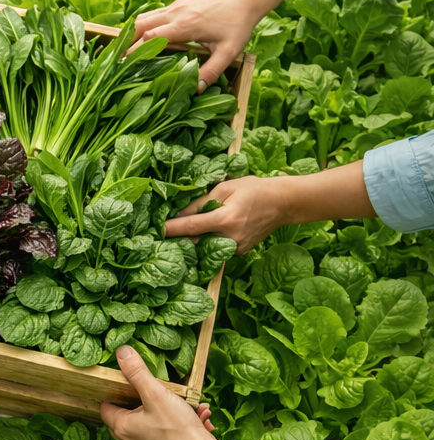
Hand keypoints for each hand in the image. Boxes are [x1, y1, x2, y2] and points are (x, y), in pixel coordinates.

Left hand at [100, 346, 219, 439]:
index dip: (114, 392)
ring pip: (146, 425)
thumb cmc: (177, 429)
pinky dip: (172, 425)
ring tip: (184, 405)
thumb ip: (137, 373)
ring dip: (164, 412)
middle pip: (125, 415)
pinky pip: (159, 436)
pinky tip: (193, 418)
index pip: (105, 406)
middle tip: (158, 392)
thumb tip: (121, 352)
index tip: (127, 383)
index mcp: (122, 427)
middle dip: (143, 401)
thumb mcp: (156, 394)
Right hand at [131, 0, 259, 90]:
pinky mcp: (178, 4)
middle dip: (127, 41)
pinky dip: (143, 25)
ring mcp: (175, 6)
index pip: (150, 37)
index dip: (135, 50)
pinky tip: (142, 38)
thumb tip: (196, 90)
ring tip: (125, 50)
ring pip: (144, 17)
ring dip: (133, 32)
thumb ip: (211, 72)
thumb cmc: (237, 25)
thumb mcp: (228, 52)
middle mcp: (175, 13)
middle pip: (140, 24)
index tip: (124, 64)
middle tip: (118, 59)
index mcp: (185, 25)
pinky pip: (153, 14)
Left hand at [165, 177, 288, 254]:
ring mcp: (236, 248)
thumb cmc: (253, 189)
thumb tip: (178, 213)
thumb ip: (200, 202)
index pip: (191, 227)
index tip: (157, 231)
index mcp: (225, 219)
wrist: (282, 203)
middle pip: (195, 242)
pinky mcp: (240, 252)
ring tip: (180, 234)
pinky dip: (209, 242)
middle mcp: (231, 238)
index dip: (172, 229)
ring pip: (206, 247)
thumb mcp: (224, 188)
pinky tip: (205, 233)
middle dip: (178, 238)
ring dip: (193, 241)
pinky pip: (217, 249)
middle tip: (162, 233)